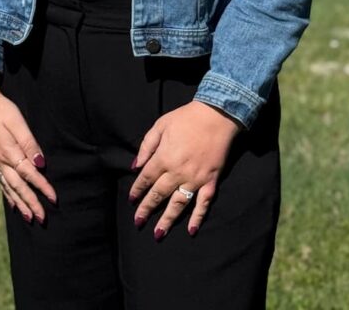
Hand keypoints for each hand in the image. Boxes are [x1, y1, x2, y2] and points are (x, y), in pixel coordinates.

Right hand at [0, 75, 56, 223]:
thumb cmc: (1, 109)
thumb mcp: (17, 123)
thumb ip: (29, 144)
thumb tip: (40, 165)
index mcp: (9, 153)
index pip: (30, 175)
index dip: (43, 188)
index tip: (54, 199)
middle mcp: (1, 161)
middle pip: (19, 187)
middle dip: (31, 203)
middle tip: (42, 219)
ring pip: (8, 188)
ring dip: (20, 203)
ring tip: (29, 217)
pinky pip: (0, 181)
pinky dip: (7, 194)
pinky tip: (12, 200)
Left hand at [129, 100, 241, 238]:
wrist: (216, 115)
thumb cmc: (186, 118)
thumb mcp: (161, 125)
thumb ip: (147, 146)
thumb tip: (135, 166)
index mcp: (164, 157)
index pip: (146, 179)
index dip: (138, 190)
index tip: (132, 200)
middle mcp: (177, 171)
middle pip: (159, 194)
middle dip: (147, 209)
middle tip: (138, 222)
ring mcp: (195, 178)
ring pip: (178, 204)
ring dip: (168, 220)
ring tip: (158, 234)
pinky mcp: (211, 181)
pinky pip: (203, 203)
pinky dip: (198, 217)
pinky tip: (191, 230)